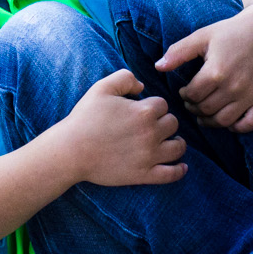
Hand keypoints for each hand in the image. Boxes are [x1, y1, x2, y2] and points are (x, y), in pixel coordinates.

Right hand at [56, 69, 188, 186]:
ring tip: (170, 142)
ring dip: (176, 143)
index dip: (153, 106)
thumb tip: (142, 86)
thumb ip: (125, 78)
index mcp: (144, 111)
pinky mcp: (144, 175)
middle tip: (152, 126)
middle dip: (164, 123)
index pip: (162, 105)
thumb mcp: (102, 88)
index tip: (141, 111)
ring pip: (178, 147)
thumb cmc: (84, 118)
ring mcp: (149, 156)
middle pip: (173, 124)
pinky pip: (171, 174)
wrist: (71, 150)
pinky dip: (179, 170)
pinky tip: (181, 166)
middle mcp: (151, 133)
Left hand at [157, 0, 252, 132]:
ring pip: (224, 121)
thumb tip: (158, 67)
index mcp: (216, 71)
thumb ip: (178, 52)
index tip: (184, 91)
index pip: (192, 96)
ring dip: (210, 121)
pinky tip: (228, 119)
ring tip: (204, 113)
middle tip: (192, 102)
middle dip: (194, 108)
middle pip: (206, 110)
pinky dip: (237, 127)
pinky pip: (249, 124)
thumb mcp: (203, 35)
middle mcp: (234, 86)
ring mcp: (250, 95)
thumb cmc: (232, 31)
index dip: (184, 95)